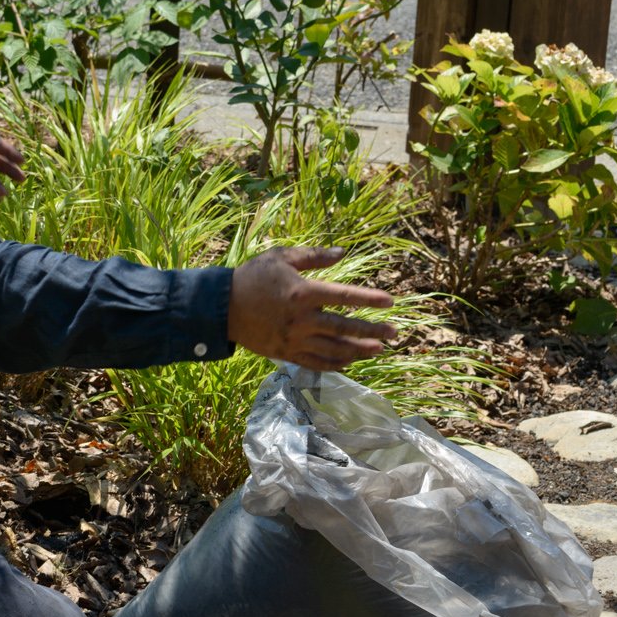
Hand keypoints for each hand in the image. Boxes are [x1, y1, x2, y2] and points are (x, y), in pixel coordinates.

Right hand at [227, 247, 395, 371]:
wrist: (221, 307)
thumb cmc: (252, 277)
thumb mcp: (281, 257)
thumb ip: (313, 256)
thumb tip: (342, 253)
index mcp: (303, 293)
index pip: (344, 297)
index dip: (369, 300)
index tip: (390, 302)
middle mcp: (302, 319)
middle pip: (345, 328)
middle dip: (373, 331)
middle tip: (395, 333)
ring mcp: (295, 339)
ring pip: (334, 349)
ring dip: (360, 350)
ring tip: (379, 349)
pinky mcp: (286, 353)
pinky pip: (316, 363)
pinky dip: (336, 364)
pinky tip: (351, 362)